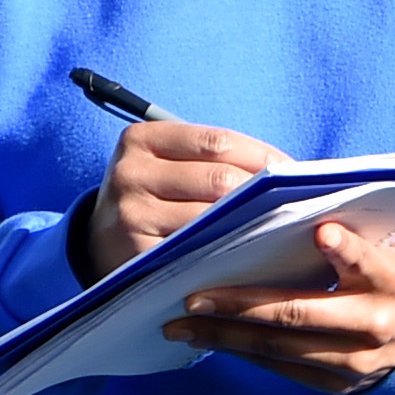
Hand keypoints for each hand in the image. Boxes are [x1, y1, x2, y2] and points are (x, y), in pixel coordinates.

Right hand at [70, 113, 281, 282]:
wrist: (99, 241)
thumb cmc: (154, 195)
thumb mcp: (168, 164)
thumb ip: (213, 158)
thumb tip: (288, 166)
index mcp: (142, 139)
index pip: (218, 142)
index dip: (264, 157)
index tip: (296, 172)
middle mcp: (131, 173)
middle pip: (219, 181)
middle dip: (264, 193)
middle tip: (295, 205)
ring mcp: (131, 216)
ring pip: (212, 219)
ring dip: (252, 225)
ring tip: (280, 229)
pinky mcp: (136, 255)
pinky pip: (197, 252)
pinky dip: (228, 252)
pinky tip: (249, 253)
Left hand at [167, 219, 394, 394]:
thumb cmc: (393, 277)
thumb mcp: (388, 249)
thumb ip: (349, 241)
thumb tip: (295, 222)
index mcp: (392, 281)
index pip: (367, 262)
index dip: (345, 250)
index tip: (321, 232)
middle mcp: (376, 325)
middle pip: (299, 314)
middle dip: (240, 306)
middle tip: (192, 298)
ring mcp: (356, 362)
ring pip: (280, 349)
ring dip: (225, 337)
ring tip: (182, 325)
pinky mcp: (339, 385)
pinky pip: (282, 369)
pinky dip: (243, 353)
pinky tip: (211, 339)